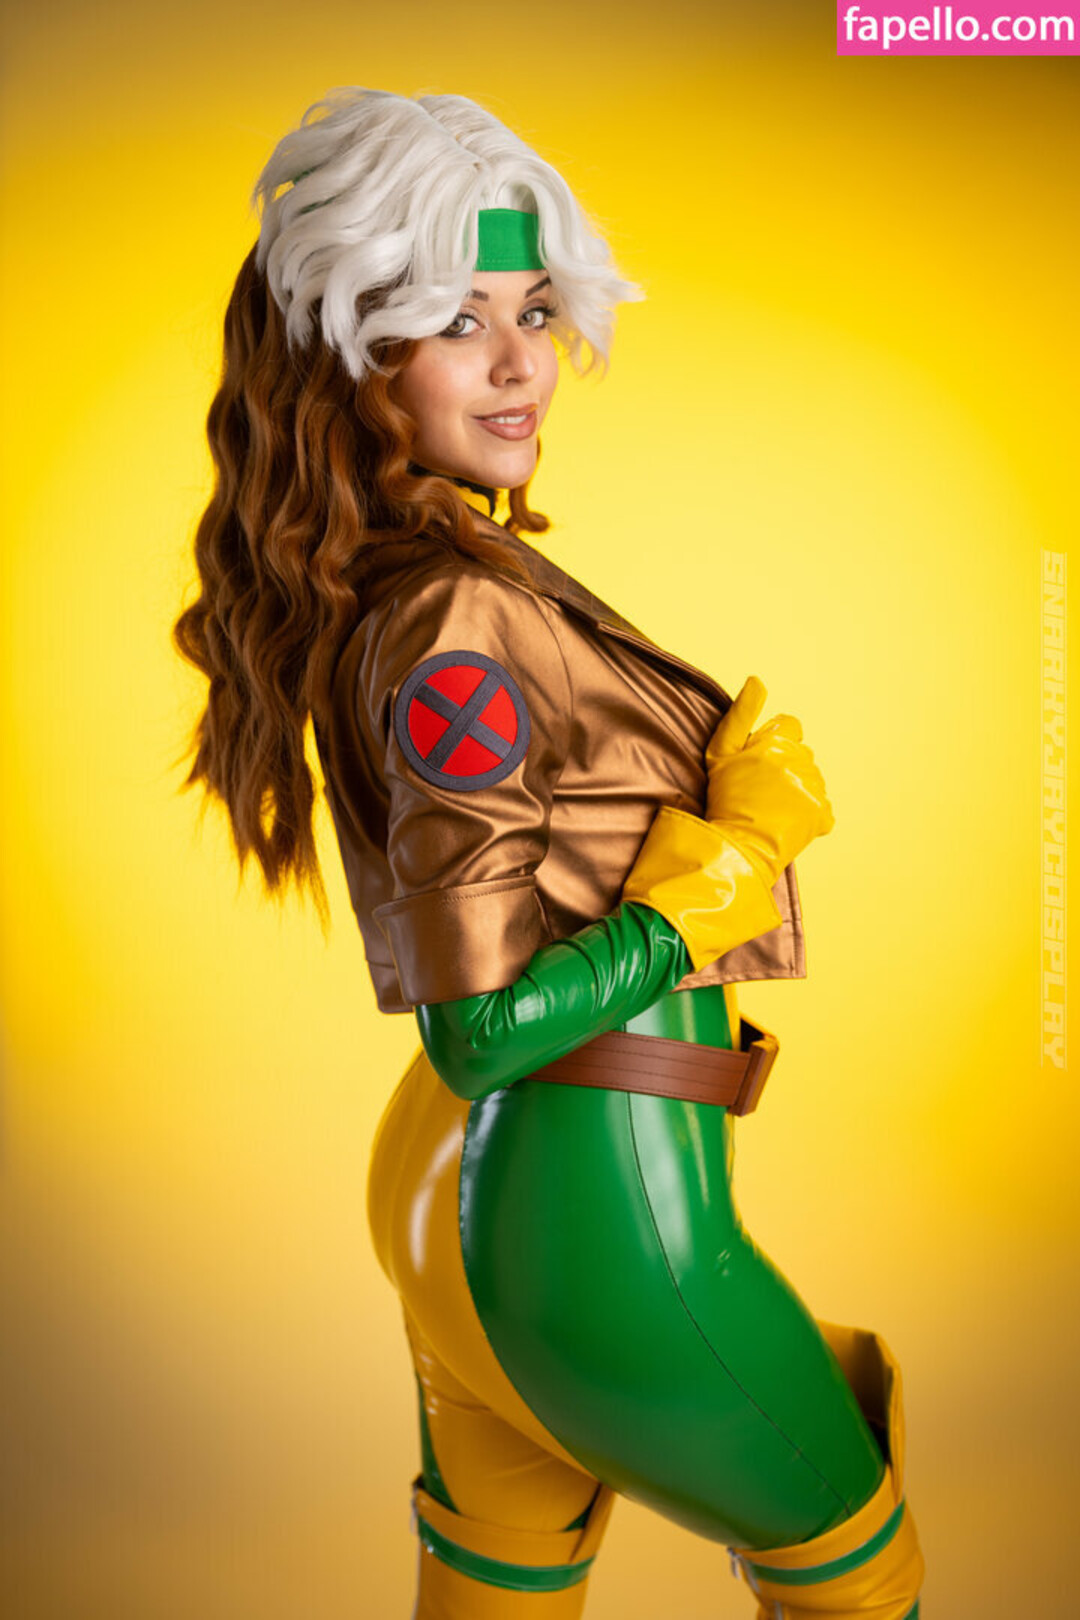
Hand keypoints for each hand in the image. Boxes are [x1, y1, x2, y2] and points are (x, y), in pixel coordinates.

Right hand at [705, 677, 833, 882]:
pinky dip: (807, 814)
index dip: (773, 742)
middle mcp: (803, 761)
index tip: (758, 761)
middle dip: (785, 765)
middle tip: (759, 788)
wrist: (737, 844)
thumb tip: (757, 679)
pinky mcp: (822, 815)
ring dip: (796, 788)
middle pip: (801, 754)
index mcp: (781, 742)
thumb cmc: (725, 798)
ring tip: (770, 807)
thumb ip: (741, 713)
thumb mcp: (720, 751)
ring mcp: (814, 789)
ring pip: (810, 779)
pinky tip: (785, 821)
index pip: (790, 726)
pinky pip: (821, 807)